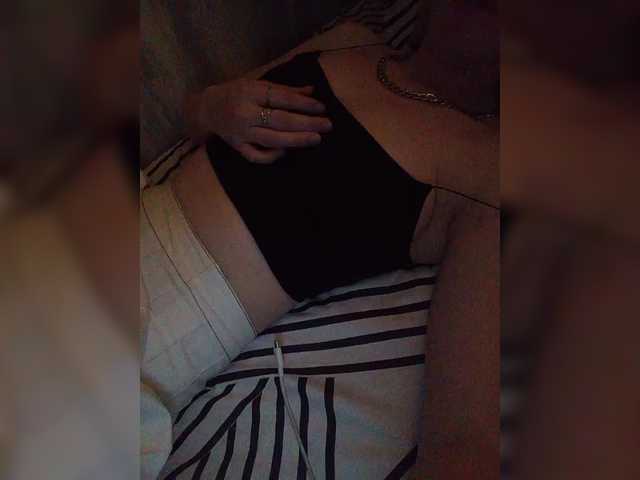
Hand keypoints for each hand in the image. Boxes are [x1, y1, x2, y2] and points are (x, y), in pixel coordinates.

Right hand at [186, 78, 332, 162]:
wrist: (206, 108)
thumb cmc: (235, 93)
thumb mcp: (256, 84)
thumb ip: (283, 90)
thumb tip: (311, 91)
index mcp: (250, 93)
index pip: (281, 99)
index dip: (303, 104)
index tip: (322, 108)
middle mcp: (245, 114)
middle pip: (280, 121)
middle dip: (306, 123)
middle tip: (327, 125)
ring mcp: (241, 133)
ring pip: (272, 140)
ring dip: (296, 140)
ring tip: (315, 139)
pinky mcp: (237, 147)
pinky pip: (256, 156)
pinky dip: (272, 156)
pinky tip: (286, 151)